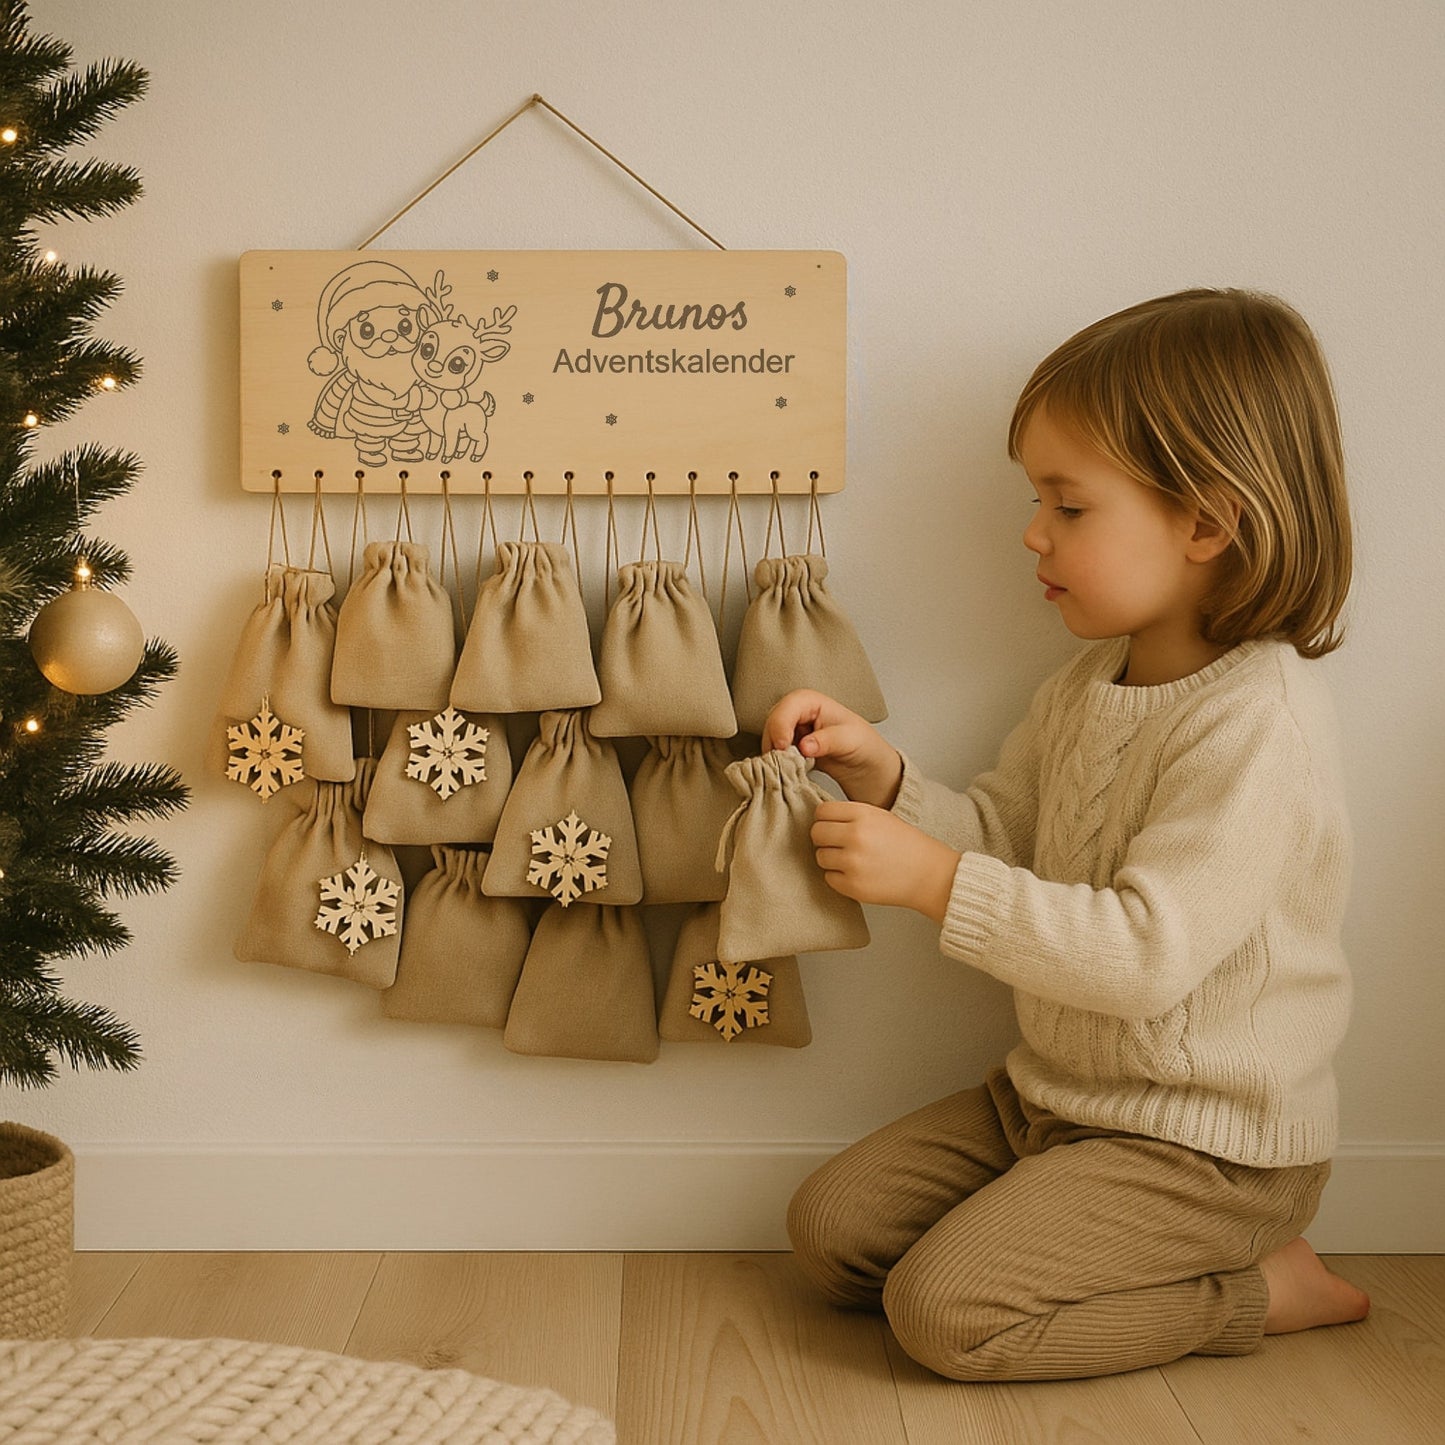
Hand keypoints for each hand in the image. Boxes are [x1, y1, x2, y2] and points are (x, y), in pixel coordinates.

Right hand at [762, 690, 903, 808]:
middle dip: (774, 741)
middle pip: (773, 721)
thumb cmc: (863, 746)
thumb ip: (827, 741)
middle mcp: (799, 713)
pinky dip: (777, 762)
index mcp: (813, 702)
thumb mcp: (850, 741)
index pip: (788, 706)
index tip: (783, 746)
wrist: (865, 766)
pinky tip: (787, 771)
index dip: (781, 724)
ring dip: (774, 754)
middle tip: (782, 761)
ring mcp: (793, 731)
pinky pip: (775, 753)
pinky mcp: (791, 748)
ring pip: (770, 738)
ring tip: (787, 768)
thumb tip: (804, 746)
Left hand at [810, 801, 959, 922]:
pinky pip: (829, 878)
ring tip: (853, 860)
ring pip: (820, 857)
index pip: (821, 812)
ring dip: (831, 859)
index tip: (831, 826)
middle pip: (816, 833)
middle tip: (839, 845)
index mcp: (862, 815)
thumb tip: (819, 819)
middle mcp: (855, 836)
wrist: (928, 874)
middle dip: (824, 839)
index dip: (824, 819)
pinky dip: (839, 878)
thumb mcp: (879, 817)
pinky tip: (858, 874)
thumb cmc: (904, 844)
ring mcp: (853, 862)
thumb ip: (849, 815)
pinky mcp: (853, 886)